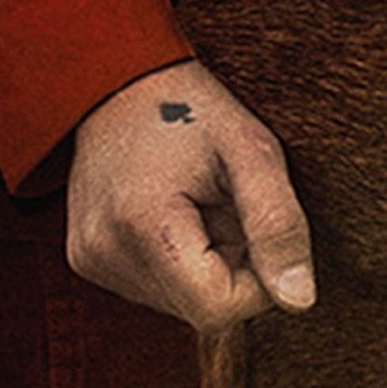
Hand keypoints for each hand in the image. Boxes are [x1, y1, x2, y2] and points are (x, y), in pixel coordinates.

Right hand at [65, 59, 315, 332]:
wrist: (119, 78)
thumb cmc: (193, 107)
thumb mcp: (251, 149)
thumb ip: (279, 223)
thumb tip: (300, 300)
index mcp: (143, 225)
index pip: (219, 309)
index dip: (257, 279)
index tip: (254, 223)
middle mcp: (105, 253)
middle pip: (199, 309)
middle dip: (231, 266)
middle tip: (224, 203)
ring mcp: (91, 260)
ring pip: (179, 303)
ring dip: (204, 265)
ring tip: (197, 202)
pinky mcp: (86, 260)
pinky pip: (153, 287)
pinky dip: (176, 260)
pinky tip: (171, 212)